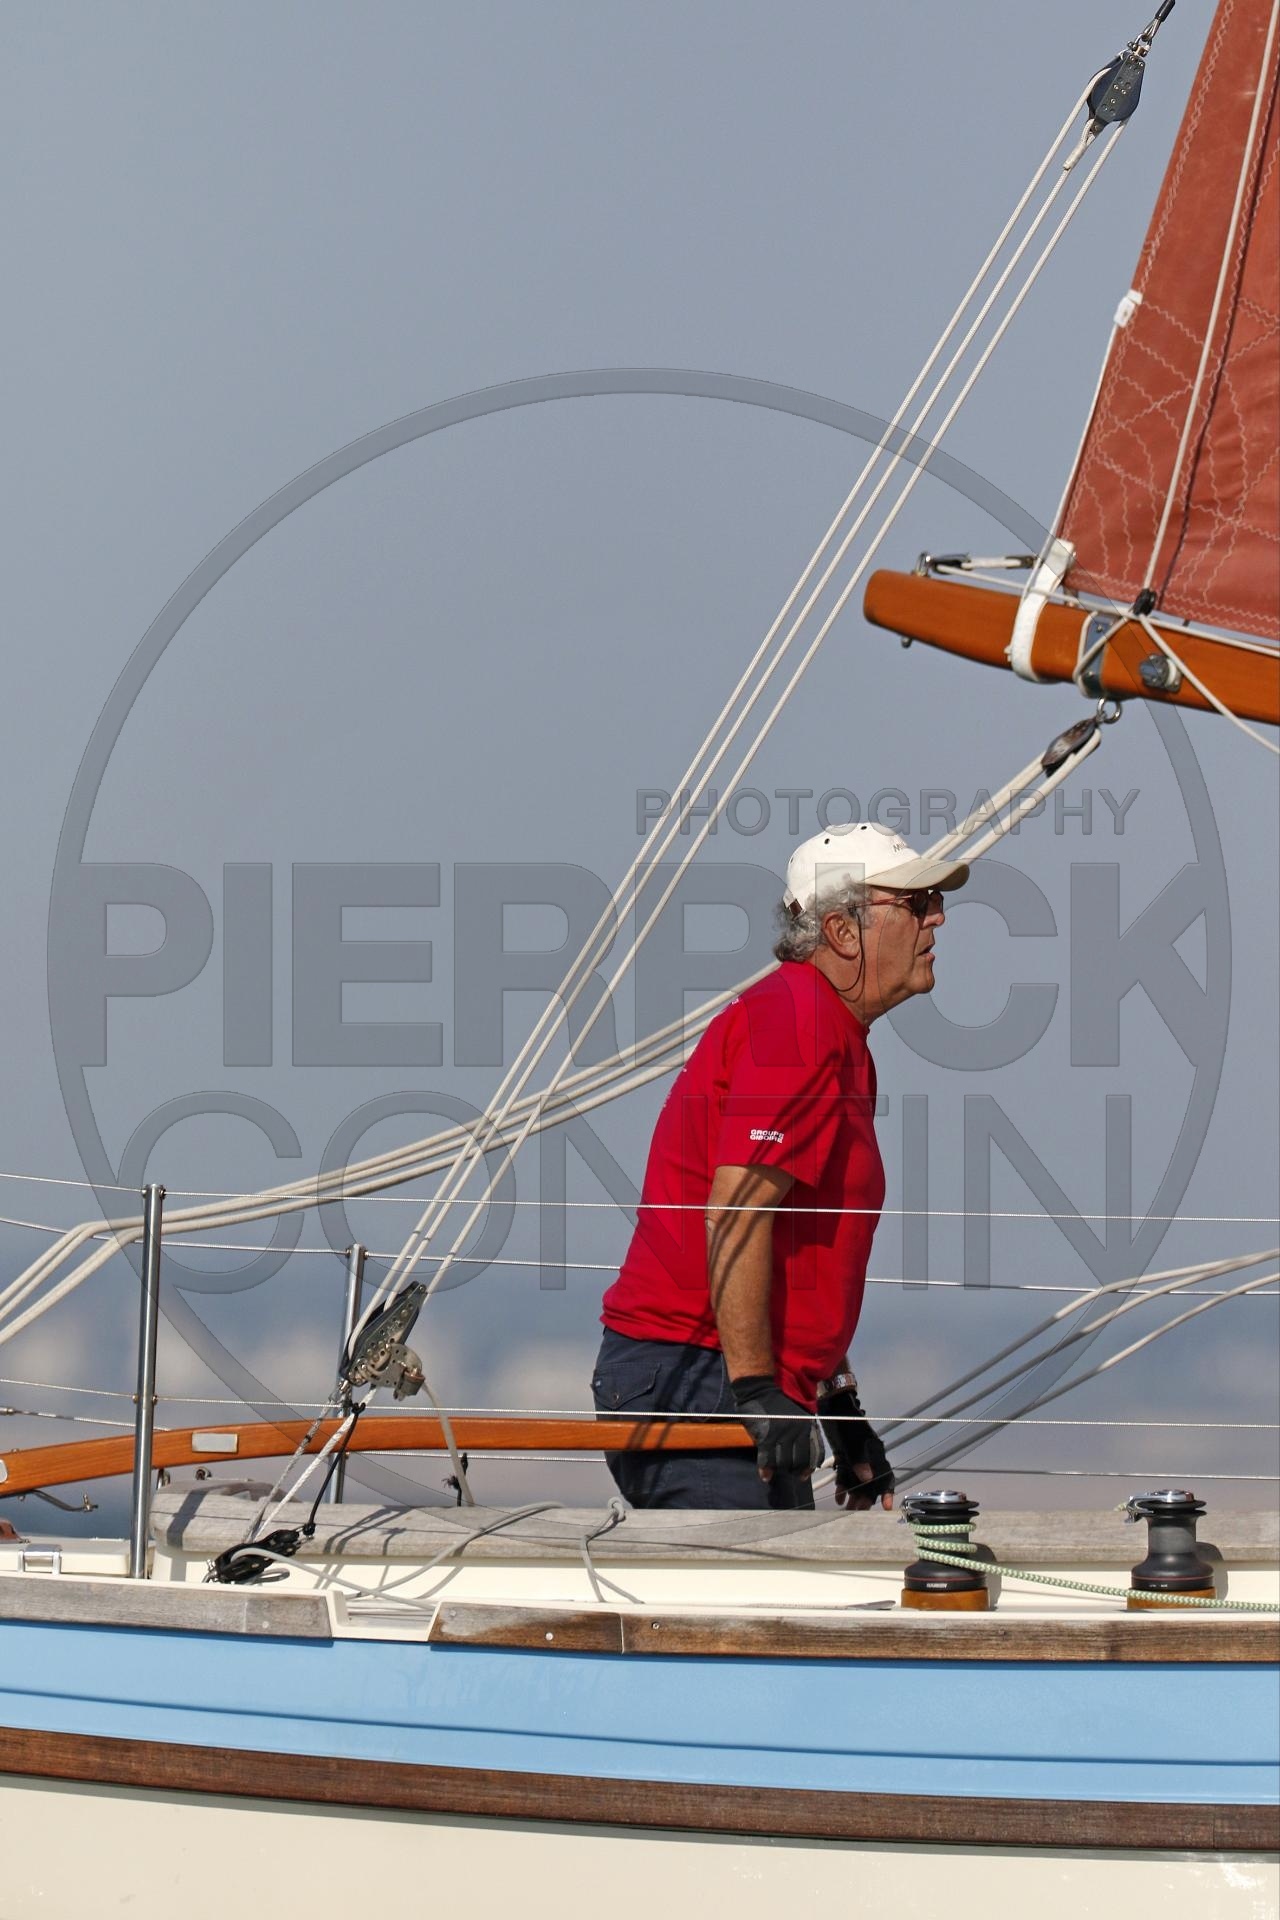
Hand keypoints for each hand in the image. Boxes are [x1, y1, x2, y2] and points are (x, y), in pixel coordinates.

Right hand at [730, 1376, 821, 1480]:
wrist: (759, 1388)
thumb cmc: (778, 1401)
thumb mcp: (798, 1413)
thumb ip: (804, 1431)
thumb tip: (804, 1455)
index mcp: (808, 1424)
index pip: (815, 1452)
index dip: (810, 1467)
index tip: (804, 1474)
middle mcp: (797, 1430)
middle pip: (799, 1461)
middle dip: (793, 1469)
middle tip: (787, 1470)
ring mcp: (781, 1434)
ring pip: (783, 1462)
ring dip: (779, 1469)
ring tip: (776, 1469)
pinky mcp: (766, 1436)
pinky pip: (767, 1459)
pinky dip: (766, 1470)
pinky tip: (765, 1475)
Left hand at [818, 1384, 893, 1510]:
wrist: (832, 1402)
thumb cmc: (845, 1419)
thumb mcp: (851, 1438)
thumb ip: (859, 1458)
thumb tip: (867, 1479)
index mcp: (874, 1452)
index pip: (886, 1474)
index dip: (887, 1492)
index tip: (887, 1507)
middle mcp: (867, 1457)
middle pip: (870, 1482)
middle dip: (865, 1498)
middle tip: (856, 1512)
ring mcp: (855, 1457)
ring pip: (857, 1481)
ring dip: (852, 1495)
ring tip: (845, 1509)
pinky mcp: (844, 1455)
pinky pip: (845, 1474)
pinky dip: (842, 1486)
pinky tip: (838, 1497)